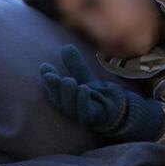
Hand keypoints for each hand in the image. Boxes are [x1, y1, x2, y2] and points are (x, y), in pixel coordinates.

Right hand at [39, 45, 164, 141]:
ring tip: (69, 80)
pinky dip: (83, 101)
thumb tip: (66, 47)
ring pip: (70, 107)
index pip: (54, 90)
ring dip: (68, 93)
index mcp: (66, 99)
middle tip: (57, 76)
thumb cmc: (98, 95)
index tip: (44, 67)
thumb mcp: (86, 78)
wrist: (119, 109)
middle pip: (59, 100)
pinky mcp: (94, 118)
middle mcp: (71, 108)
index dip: (48, 79)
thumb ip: (76, 65)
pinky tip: (84, 89)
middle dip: (55, 87)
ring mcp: (82, 115)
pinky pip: (85, 112)